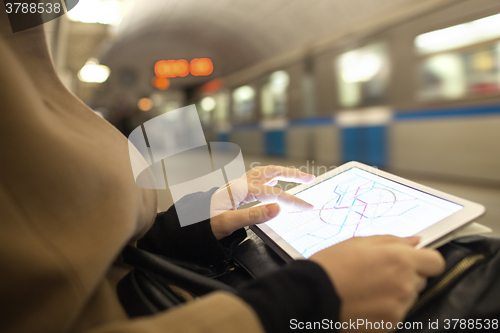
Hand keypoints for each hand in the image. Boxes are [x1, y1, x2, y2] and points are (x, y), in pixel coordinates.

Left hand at [210, 165, 314, 239]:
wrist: (189, 223)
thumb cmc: (206, 224)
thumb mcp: (229, 223)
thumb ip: (254, 215)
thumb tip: (278, 208)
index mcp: (241, 190)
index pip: (273, 193)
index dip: (292, 200)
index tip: (307, 206)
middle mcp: (241, 184)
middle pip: (271, 172)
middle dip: (292, 173)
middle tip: (310, 177)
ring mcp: (239, 186)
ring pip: (265, 173)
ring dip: (283, 172)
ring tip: (298, 175)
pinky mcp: (237, 191)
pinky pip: (258, 179)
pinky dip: (271, 178)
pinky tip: (275, 182)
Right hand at [310, 236, 444, 331]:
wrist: (311, 296)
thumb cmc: (331, 266)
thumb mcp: (358, 242)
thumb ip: (392, 240)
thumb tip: (414, 241)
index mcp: (400, 260)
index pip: (435, 261)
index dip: (424, 259)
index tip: (412, 260)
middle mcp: (405, 285)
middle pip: (420, 279)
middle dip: (405, 275)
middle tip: (377, 272)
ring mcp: (399, 308)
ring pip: (409, 297)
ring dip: (395, 292)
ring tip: (367, 288)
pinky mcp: (390, 325)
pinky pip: (397, 313)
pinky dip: (385, 308)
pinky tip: (364, 301)